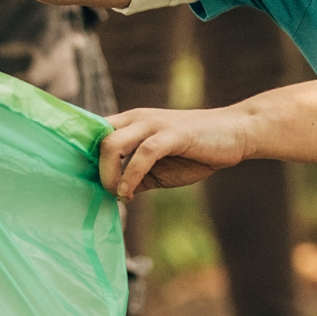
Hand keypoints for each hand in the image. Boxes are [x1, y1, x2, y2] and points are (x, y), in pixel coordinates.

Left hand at [95, 107, 257, 200]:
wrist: (236, 134)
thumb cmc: (197, 151)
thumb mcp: (158, 168)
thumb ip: (135, 176)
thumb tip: (113, 196)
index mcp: (131, 123)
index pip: (93, 131)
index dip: (81, 154)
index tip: (80, 179)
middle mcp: (137, 118)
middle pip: (95, 138)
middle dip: (94, 170)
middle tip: (105, 192)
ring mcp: (154, 124)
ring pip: (111, 143)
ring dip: (108, 174)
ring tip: (118, 194)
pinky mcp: (172, 134)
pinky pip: (142, 154)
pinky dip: (130, 176)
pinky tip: (130, 193)